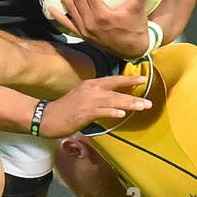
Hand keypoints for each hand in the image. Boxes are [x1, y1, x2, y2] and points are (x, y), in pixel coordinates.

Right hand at [36, 74, 150, 137]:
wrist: (47, 116)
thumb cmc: (66, 109)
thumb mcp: (84, 97)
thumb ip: (100, 97)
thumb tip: (118, 99)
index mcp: (91, 85)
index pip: (113, 80)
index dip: (128, 80)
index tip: (143, 80)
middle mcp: (91, 90)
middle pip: (116, 91)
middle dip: (134, 96)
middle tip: (149, 102)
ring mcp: (87, 101)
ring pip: (112, 101)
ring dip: (128, 104)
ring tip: (142, 107)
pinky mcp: (83, 113)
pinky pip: (100, 112)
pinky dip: (111, 112)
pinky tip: (121, 114)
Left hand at [46, 0, 150, 59]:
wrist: (133, 51)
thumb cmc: (136, 29)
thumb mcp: (139, 9)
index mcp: (102, 15)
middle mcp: (91, 23)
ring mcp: (85, 30)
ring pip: (70, 8)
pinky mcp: (84, 35)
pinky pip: (68, 25)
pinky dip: (59, 17)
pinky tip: (51, 8)